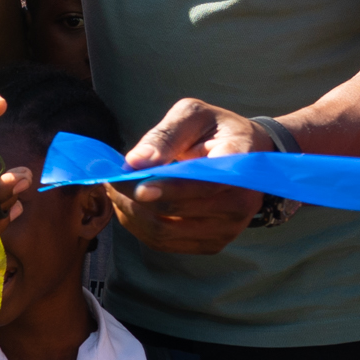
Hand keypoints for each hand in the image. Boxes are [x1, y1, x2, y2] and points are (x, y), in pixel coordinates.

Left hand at [111, 98, 269, 254]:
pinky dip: (139, 226)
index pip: (202, 184)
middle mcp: (240, 203)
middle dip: (133, 197)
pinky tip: (130, 205)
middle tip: (111, 180)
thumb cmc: (217, 130)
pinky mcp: (212, 244)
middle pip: (174, 212)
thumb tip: (135, 161)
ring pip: (163, 233)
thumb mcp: (194, 115)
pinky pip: (164, 243)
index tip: (134, 182)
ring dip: (131, 213)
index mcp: (240, 164)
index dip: (166, 187)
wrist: (248, 156)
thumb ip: (166, 135)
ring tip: (117, 190)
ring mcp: (228, 228)